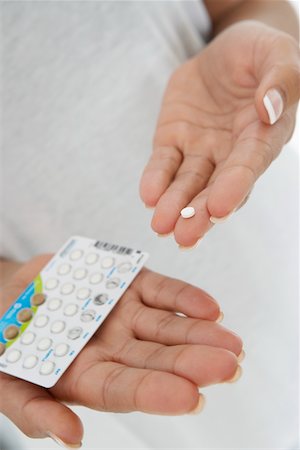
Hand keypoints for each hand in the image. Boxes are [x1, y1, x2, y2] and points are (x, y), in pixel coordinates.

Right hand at [0, 255, 241, 446]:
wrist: (8, 293)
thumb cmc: (6, 340)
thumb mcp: (6, 380)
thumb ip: (33, 411)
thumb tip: (71, 440)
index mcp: (89, 378)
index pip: (127, 389)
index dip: (158, 393)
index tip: (193, 397)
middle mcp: (115, 349)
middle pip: (158, 359)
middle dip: (193, 363)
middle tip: (229, 366)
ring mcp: (125, 315)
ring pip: (167, 326)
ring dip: (199, 333)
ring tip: (230, 341)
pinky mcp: (129, 283)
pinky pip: (161, 290)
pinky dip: (184, 298)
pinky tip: (210, 308)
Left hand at [140, 21, 299, 246]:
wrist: (224, 52)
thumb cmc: (257, 53)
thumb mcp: (275, 52)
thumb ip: (281, 78)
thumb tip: (269, 108)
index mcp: (263, 136)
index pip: (248, 166)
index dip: (234, 188)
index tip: (220, 209)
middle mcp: (232, 151)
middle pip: (215, 187)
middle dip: (199, 213)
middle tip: (185, 237)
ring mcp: (201, 149)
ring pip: (187, 183)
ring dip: (174, 206)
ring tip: (160, 227)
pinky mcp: (174, 140)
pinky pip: (163, 163)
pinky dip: (155, 180)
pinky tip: (148, 197)